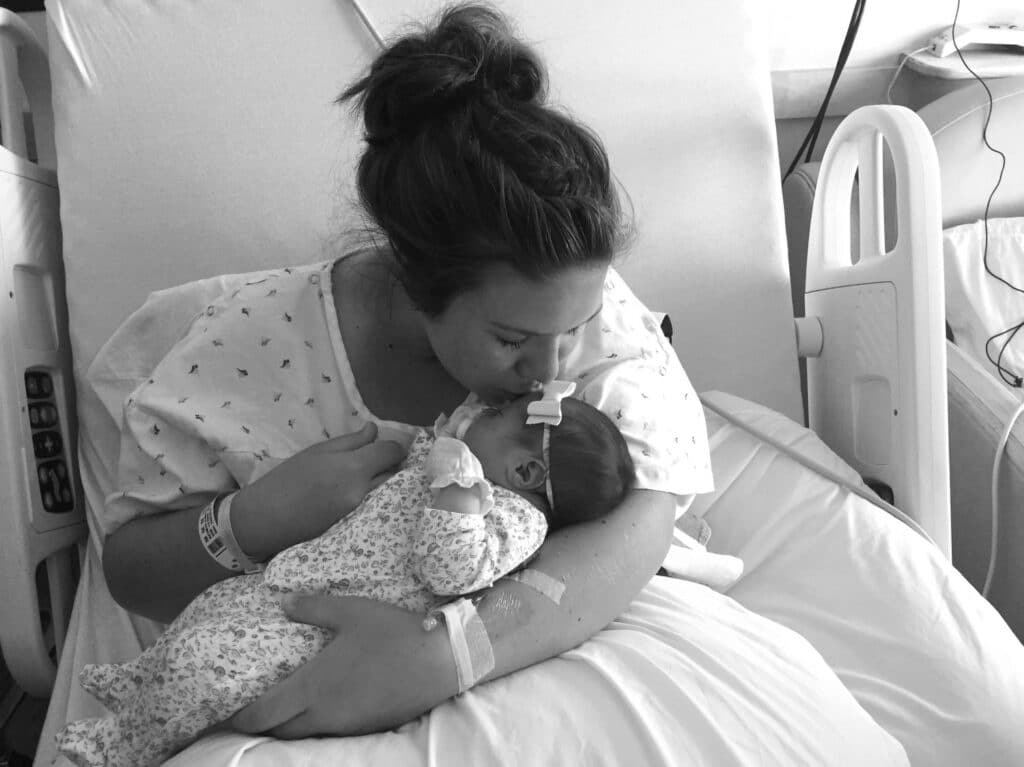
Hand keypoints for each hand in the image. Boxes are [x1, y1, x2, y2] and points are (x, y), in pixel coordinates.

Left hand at [230, 594, 457, 736]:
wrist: (442, 662)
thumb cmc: (393, 633)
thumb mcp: (352, 611)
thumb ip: (313, 608)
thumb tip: (282, 602)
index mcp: (314, 686)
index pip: (264, 714)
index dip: (242, 717)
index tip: (229, 712)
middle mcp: (324, 714)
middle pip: (280, 731)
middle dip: (262, 724)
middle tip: (252, 710)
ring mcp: (347, 725)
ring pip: (305, 735)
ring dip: (289, 726)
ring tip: (284, 707)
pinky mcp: (367, 727)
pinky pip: (331, 732)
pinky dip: (317, 725)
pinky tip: (323, 706)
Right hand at [233, 423, 405, 560]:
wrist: (267, 518)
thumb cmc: (288, 478)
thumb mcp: (317, 452)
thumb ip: (350, 441)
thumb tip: (374, 430)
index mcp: (354, 467)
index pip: (392, 453)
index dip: (394, 446)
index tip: (387, 445)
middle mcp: (363, 491)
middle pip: (394, 473)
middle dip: (390, 464)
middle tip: (377, 459)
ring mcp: (361, 511)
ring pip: (387, 491)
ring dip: (384, 481)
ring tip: (368, 475)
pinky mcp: (356, 526)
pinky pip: (375, 506)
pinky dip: (373, 496)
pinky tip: (358, 492)